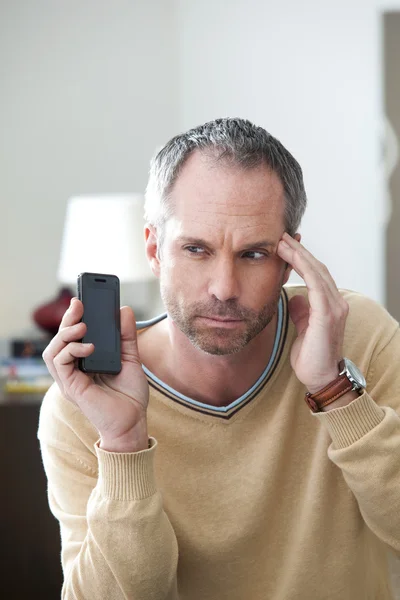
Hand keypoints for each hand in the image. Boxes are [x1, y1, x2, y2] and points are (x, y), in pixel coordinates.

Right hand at [42, 298, 148, 451]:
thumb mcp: (131, 358)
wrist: (134, 421)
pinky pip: (59, 364)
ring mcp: (70, 379)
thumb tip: (124, 310)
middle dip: (67, 319)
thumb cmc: (130, 394)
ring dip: (65, 334)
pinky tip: (88, 347)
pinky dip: (71, 351)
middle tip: (79, 304)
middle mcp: (74, 368)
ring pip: (52, 350)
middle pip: (60, 339)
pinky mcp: (71, 387)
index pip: (72, 335)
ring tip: (82, 327)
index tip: (82, 299)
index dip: (73, 317)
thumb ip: (126, 335)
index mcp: (86, 360)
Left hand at [277, 233, 348, 393]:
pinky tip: (291, 258)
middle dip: (299, 251)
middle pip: (318, 268)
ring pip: (317, 272)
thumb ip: (301, 311)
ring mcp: (334, 307)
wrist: (320, 377)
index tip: (284, 246)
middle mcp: (336, 302)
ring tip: (282, 243)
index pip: (316, 274)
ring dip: (299, 255)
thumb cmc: (311, 355)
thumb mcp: (303, 327)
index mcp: (329, 304)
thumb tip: (295, 297)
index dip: (301, 258)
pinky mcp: (328, 314)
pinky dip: (304, 268)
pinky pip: (316, 284)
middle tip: (281, 237)